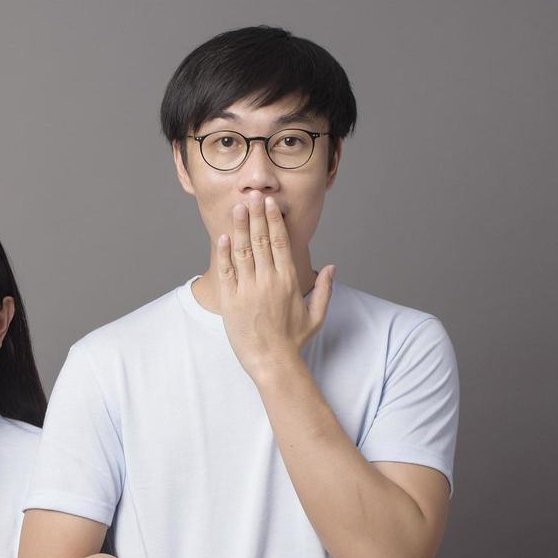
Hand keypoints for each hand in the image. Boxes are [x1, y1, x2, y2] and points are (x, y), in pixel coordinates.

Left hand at [214, 191, 334, 380]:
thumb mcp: (316, 316)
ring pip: (243, 251)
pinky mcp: (231, 300)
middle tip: (252, 195)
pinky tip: (224, 237)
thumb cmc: (294, 341)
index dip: (274, 220)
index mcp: (288, 280)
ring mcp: (249, 289)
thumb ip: (325, 290)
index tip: (270, 204)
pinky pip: (226, 271)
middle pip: (261, 240)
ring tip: (238, 208)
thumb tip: (333, 268)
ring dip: (240, 227)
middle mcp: (269, 280)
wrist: (272, 362)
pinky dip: (225, 253)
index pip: (281, 242)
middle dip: (256, 216)